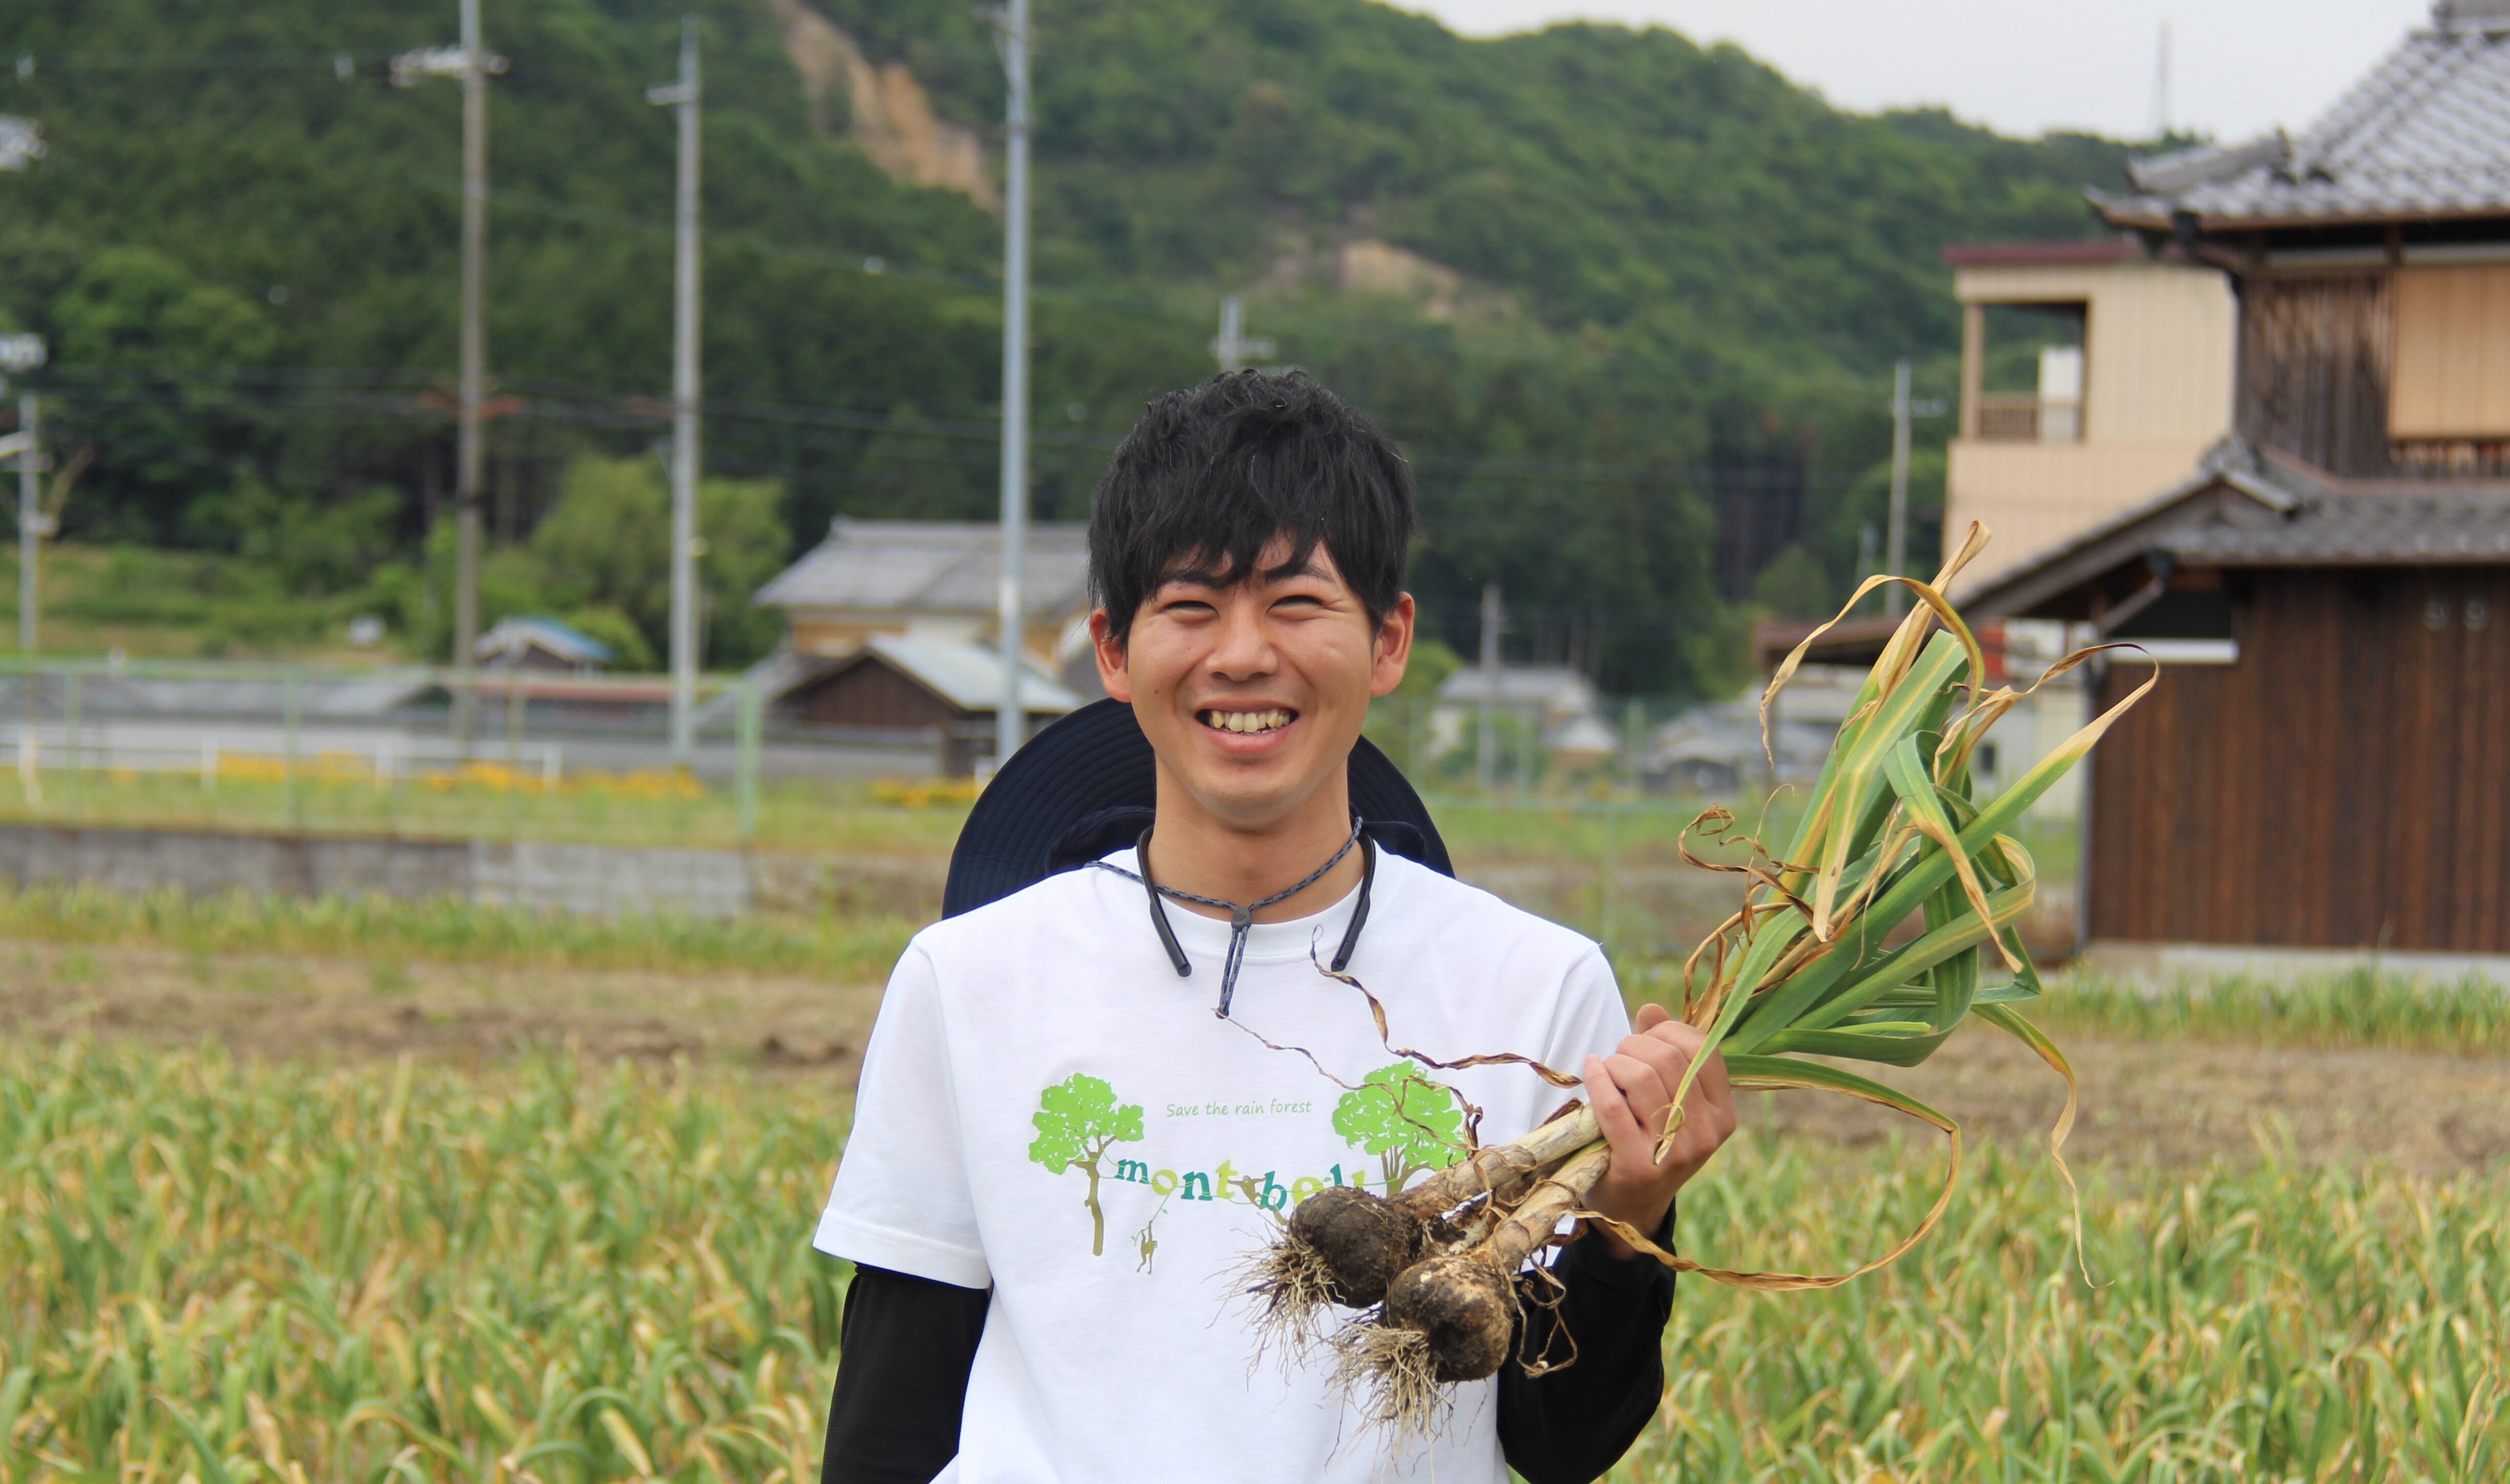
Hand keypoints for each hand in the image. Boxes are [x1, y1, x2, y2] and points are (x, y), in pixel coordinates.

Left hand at [1579, 1002, 1736, 1258]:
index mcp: (1723, 1114)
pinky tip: (1592, 1070)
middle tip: (1620, 1053)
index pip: (1704, 1049)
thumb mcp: (1669, 1100)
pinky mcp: (1638, 1165)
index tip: (1648, 1036)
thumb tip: (1652, 1009)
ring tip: (1607, 1068)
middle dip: (1636, 1044)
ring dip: (1615, 1061)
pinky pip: (1613, 1106)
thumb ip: (1665, 1051)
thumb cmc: (1650, 1140)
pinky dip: (1598, 1079)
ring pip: (1642, 1077)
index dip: (1670, 1030)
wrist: (1632, 1206)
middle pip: (1669, 1058)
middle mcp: (1706, 1134)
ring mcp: (1674, 1152)